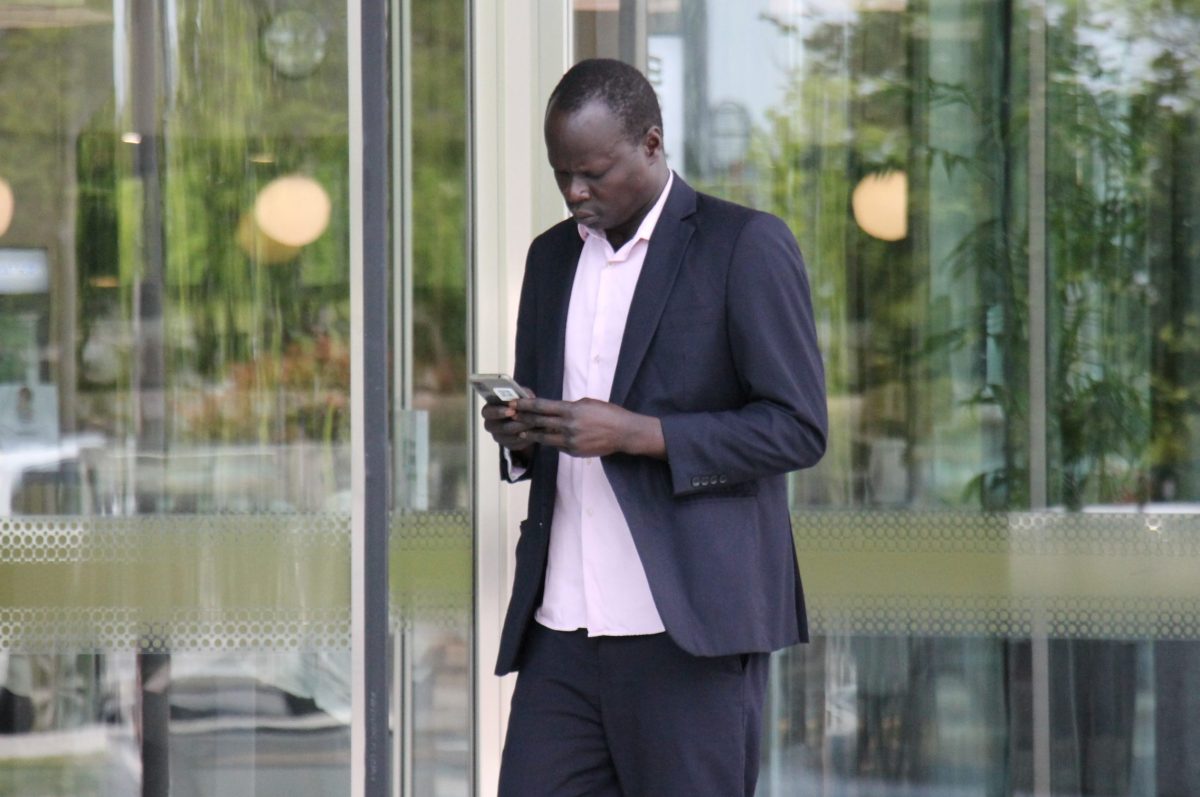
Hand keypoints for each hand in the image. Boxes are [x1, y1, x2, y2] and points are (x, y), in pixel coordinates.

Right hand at [481, 393, 538, 452]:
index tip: (512, 410)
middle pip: (499, 428)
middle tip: (527, 420)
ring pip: (510, 437)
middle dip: (515, 423)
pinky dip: (526, 438)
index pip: (488, 412)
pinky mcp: (508, 445)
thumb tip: (527, 396)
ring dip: (523, 430)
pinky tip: (535, 433)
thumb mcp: (520, 396)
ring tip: (535, 425)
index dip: (499, 412)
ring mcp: (498, 437)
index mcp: (488, 410)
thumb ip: (522, 394)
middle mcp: (490, 425)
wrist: (524, 417)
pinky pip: (516, 444)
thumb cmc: (518, 403)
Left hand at [512, 397, 665, 458]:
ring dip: (531, 433)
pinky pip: (557, 446)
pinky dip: (550, 441)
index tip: (514, 402)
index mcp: (571, 410)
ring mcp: (570, 441)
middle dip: (523, 418)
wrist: (623, 433)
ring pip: (544, 437)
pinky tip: (543, 439)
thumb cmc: (607, 414)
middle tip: (510, 415)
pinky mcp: (573, 452)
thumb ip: (569, 407)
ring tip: (520, 431)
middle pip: (539, 422)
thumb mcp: (586, 403)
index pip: (542, 406)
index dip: (526, 405)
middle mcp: (568, 426)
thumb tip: (554, 410)